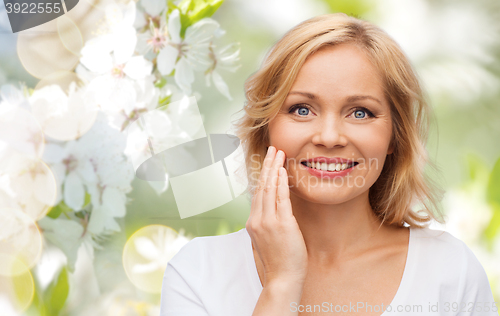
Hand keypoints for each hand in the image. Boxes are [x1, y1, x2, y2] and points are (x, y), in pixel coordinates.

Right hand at [246, 146, 307, 286]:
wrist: (282, 279)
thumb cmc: (278, 262)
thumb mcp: (266, 240)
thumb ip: (266, 224)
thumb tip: (270, 211)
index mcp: (252, 223)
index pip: (257, 193)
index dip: (262, 175)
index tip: (267, 162)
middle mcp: (257, 220)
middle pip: (261, 186)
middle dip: (267, 165)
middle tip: (272, 149)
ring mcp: (268, 222)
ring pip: (269, 188)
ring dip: (274, 168)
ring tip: (278, 153)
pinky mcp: (282, 225)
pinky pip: (280, 198)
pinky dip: (280, 182)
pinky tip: (282, 170)